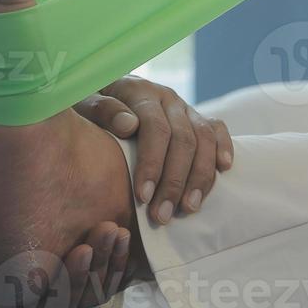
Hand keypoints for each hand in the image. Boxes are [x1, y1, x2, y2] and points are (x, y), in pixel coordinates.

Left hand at [74, 76, 232, 224]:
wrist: (103, 91)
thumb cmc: (89, 109)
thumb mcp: (84, 106)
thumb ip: (102, 112)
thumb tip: (128, 125)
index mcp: (140, 92)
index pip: (155, 129)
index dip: (152, 164)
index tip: (143, 197)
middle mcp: (166, 98)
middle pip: (183, 140)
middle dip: (175, 182)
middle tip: (162, 216)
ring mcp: (184, 107)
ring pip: (204, 139)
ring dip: (200, 177)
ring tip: (189, 208)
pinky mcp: (195, 116)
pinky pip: (217, 129)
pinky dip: (223, 148)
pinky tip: (223, 170)